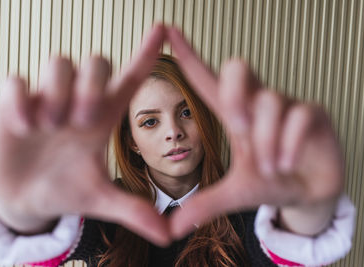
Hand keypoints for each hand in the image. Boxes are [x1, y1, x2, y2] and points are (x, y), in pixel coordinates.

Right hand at [0, 25, 170, 245]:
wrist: (25, 198)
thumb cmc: (66, 189)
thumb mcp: (100, 200)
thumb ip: (133, 210)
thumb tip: (169, 236)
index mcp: (104, 118)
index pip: (129, 79)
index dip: (146, 53)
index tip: (163, 30)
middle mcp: (77, 101)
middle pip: (96, 61)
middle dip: (92, 85)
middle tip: (83, 121)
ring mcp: (45, 100)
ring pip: (59, 62)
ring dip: (59, 92)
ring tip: (51, 127)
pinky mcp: (13, 104)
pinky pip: (16, 82)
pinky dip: (20, 100)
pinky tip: (24, 127)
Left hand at [166, 27, 343, 238]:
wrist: (308, 193)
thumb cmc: (270, 183)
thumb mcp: (234, 196)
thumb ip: (203, 206)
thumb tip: (169, 229)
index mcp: (235, 115)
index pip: (207, 79)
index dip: (188, 54)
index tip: (168, 29)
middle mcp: (258, 103)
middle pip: (238, 68)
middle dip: (234, 93)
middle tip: (237, 127)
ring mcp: (286, 105)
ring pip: (269, 100)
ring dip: (266, 140)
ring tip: (270, 167)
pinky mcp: (313, 114)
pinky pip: (298, 114)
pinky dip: (288, 142)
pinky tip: (286, 163)